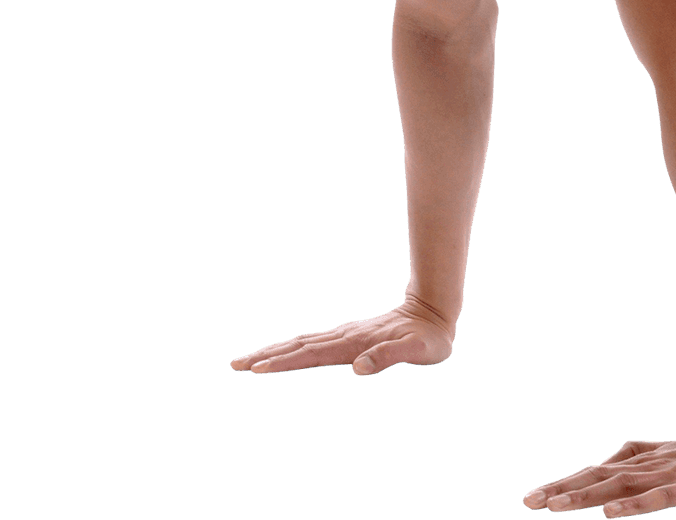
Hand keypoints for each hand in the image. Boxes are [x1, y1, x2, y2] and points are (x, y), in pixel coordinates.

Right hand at [228, 295, 456, 375]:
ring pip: (301, 343)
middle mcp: (344, 337)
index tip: (258, 368)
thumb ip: (389, 357)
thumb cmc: (429, 338)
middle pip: (297, 346)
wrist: (434, 312)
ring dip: (274, 351)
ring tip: (248, 361)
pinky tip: (284, 354)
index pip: (311, 354)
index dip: (285, 362)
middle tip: (235, 365)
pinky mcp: (348, 337)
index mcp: (353, 344)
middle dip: (266, 356)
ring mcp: (344, 335)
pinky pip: (312, 343)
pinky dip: (292, 349)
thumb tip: (358, 370)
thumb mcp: (416, 350)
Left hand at [520, 425, 675, 515]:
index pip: (595, 473)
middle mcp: (647, 468)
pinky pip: (656, 500)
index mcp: (641, 462)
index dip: (565, 483)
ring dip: (586, 496)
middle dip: (563, 490)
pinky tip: (611, 515)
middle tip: (529, 500)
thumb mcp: (667, 454)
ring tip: (556, 506)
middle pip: (598, 478)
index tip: (533, 497)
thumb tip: (603, 462)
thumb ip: (636, 455)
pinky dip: (633, 507)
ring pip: (619, 488)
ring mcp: (666, 477)